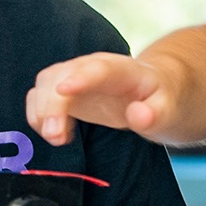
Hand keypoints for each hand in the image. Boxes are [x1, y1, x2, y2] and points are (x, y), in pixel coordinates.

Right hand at [26, 52, 173, 145]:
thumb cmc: (159, 100)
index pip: (99, 69)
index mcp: (122, 69)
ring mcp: (74, 76)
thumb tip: (139, 116)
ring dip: (41, 112)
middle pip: (61, 75)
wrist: (151, 92)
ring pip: (45, 84)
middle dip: (52, 105)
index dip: (80, 78)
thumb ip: (156, 113)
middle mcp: (92, 67)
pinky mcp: (63, 90)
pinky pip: (39, 97)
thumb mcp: (167, 109)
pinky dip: (38, 116)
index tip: (64, 91)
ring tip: (57, 138)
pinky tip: (55, 134)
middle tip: (56, 137)